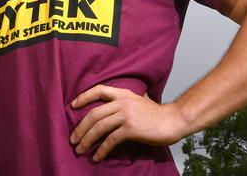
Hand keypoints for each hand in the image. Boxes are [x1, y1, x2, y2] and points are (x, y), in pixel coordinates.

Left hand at [69, 85, 184, 161]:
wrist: (174, 120)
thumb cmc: (158, 113)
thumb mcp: (141, 99)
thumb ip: (129, 98)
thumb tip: (121, 100)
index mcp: (123, 93)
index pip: (99, 90)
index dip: (84, 96)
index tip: (73, 105)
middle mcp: (122, 102)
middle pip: (94, 114)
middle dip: (80, 128)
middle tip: (73, 139)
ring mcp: (126, 115)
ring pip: (99, 127)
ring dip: (87, 140)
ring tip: (80, 150)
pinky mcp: (130, 129)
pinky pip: (110, 140)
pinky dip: (101, 150)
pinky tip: (97, 156)